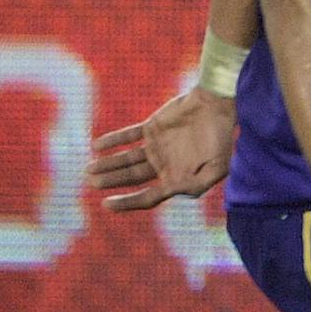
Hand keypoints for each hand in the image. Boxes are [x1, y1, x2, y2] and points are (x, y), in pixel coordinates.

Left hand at [88, 88, 234, 211]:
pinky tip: (96, 146)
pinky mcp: (151, 128)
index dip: (127, 203)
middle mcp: (163, 165)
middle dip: (110, 181)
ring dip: (107, 164)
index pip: (148, 197)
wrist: (217, 106)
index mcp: (177, 178)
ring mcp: (156, 147)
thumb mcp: (217, 167)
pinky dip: (112, 141)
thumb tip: (173, 192)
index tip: (106, 204)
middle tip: (91, 183)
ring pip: (126, 159)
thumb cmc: (221, 138)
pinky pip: (128, 136)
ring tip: (88, 169)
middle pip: (131, 178)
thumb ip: (197, 183)